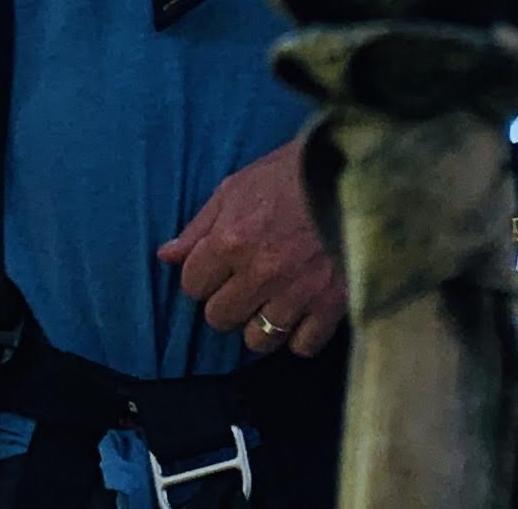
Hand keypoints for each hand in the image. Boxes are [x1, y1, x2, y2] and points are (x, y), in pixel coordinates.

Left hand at [157, 139, 344, 357]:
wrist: (352, 173)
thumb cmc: (288, 175)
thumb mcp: (234, 188)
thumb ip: (198, 227)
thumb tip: (165, 256)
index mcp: (231, 240)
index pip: (192, 286)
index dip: (201, 278)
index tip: (216, 269)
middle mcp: (260, 273)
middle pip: (219, 318)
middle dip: (225, 303)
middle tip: (242, 286)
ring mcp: (297, 293)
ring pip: (258, 339)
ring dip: (259, 325)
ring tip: (269, 304)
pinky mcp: (332, 305)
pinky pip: (302, 345)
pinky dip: (299, 335)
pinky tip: (300, 314)